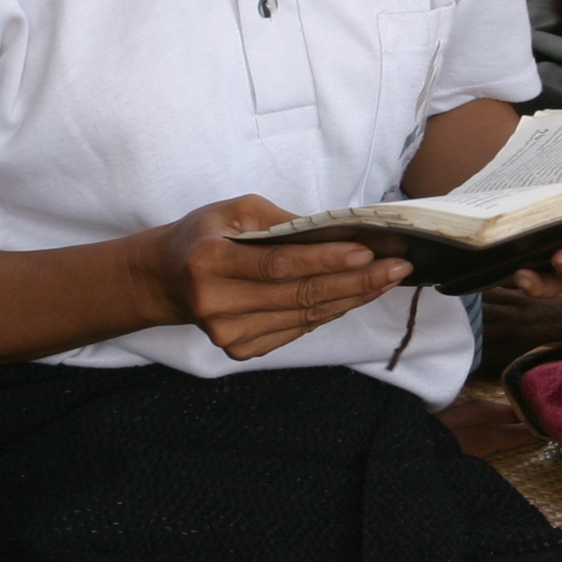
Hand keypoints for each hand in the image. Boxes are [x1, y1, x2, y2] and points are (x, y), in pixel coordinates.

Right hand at [143, 196, 408, 358]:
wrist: (164, 281)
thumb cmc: (202, 237)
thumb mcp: (232, 211)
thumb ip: (281, 221)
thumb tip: (336, 233)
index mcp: (208, 262)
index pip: (279, 265)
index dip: (327, 261)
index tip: (369, 251)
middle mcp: (217, 304)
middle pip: (300, 296)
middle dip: (356, 282)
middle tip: (397, 268)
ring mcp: (229, 334)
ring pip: (305, 317)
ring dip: (351, 298)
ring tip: (386, 279)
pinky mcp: (241, 350)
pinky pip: (297, 329)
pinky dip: (329, 312)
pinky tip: (354, 295)